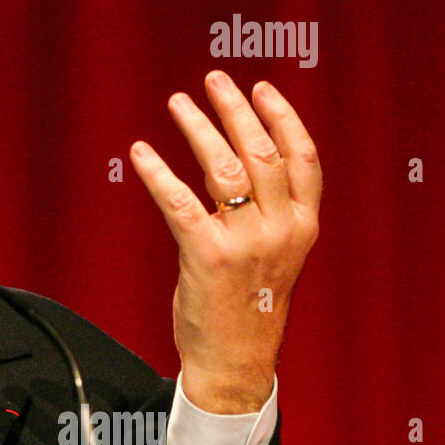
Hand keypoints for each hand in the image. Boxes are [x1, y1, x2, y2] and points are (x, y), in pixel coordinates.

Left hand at [130, 70, 320, 413]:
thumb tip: (243, 169)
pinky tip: (141, 151)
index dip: (282, 117)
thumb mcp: (277, 257)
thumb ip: (268, 215)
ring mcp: (247, 242)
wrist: (237, 363)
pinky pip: (179, 203)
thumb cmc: (250, 308)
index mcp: (303, 226)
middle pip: (261, 152)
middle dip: (235, 110)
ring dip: (198, 129)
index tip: (261, 88)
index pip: (302, 158)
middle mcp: (281, 229)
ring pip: (223, 168)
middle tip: (213, 80)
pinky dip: (157, 172)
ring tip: (178, 103)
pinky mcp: (208, 256)